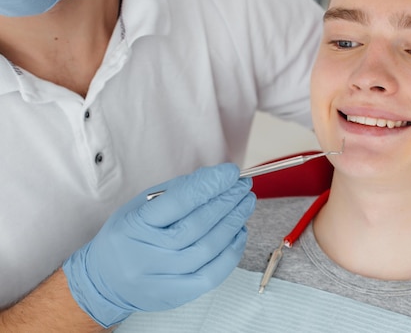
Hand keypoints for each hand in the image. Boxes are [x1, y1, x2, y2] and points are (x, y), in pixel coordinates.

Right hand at [62, 164, 254, 326]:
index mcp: (135, 225)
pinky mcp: (175, 297)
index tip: (230, 172)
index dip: (210, 184)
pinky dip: (231, 252)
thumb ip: (176, 192)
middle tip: (243, 186)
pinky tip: (239, 232)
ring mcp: (161, 278)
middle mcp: (146, 254)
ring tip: (245, 204)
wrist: (105, 280)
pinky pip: (212, 275)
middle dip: (227, 201)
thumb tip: (214, 179)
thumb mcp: (140, 207)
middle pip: (198, 224)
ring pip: (209, 248)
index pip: (179, 201)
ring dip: (234, 222)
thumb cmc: (129, 236)